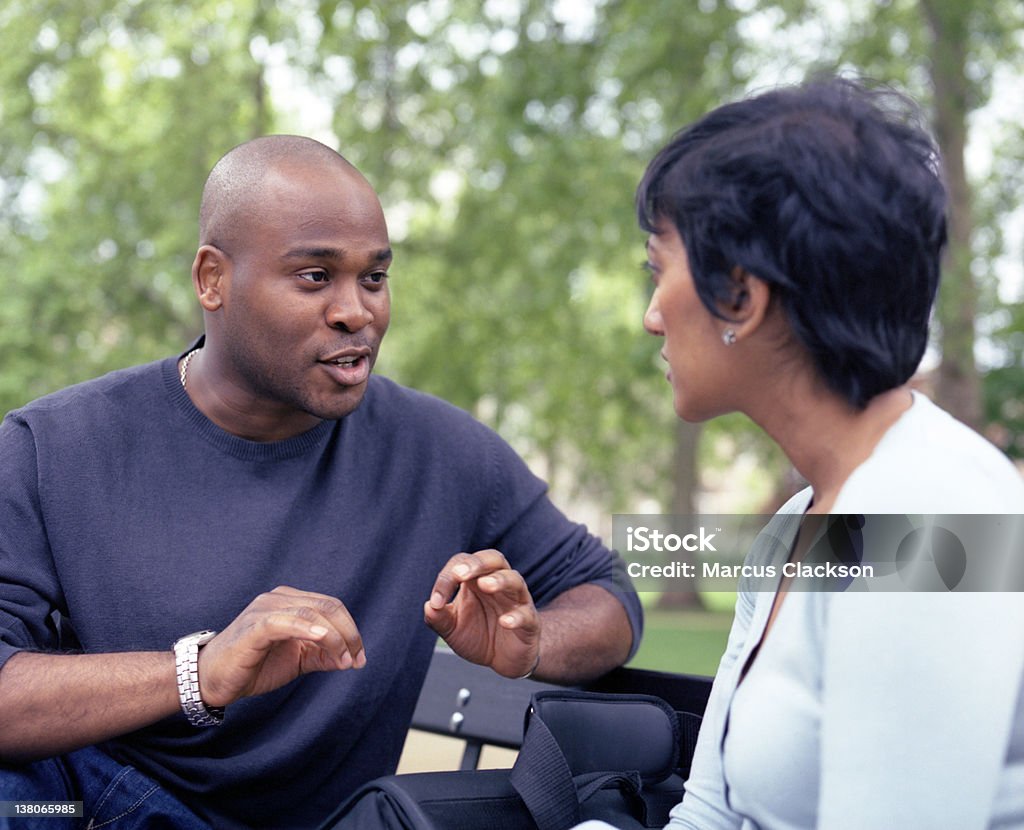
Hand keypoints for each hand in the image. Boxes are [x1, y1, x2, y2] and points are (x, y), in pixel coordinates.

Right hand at [195, 586, 364, 707]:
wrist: (211, 679)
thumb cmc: (253, 666)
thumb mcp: (296, 660)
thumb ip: (322, 655)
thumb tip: (353, 659)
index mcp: (290, 601)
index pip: (332, 606)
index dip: (351, 630)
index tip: (359, 658)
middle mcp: (278, 598)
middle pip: (327, 606)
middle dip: (348, 634)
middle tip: (356, 660)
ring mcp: (265, 610)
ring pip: (312, 612)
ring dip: (335, 637)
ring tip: (344, 660)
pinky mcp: (253, 627)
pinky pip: (285, 621)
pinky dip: (308, 628)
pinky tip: (322, 639)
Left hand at [424, 550, 539, 677]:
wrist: (503, 661)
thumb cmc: (478, 636)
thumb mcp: (452, 630)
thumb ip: (439, 619)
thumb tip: (428, 606)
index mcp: (476, 580)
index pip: (463, 564)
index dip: (447, 577)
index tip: (436, 600)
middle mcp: (499, 585)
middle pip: (494, 559)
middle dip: (477, 563)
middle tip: (461, 574)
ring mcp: (517, 601)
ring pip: (514, 580)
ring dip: (500, 580)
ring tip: (486, 585)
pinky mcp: (530, 622)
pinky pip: (526, 614)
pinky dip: (516, 616)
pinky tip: (505, 622)